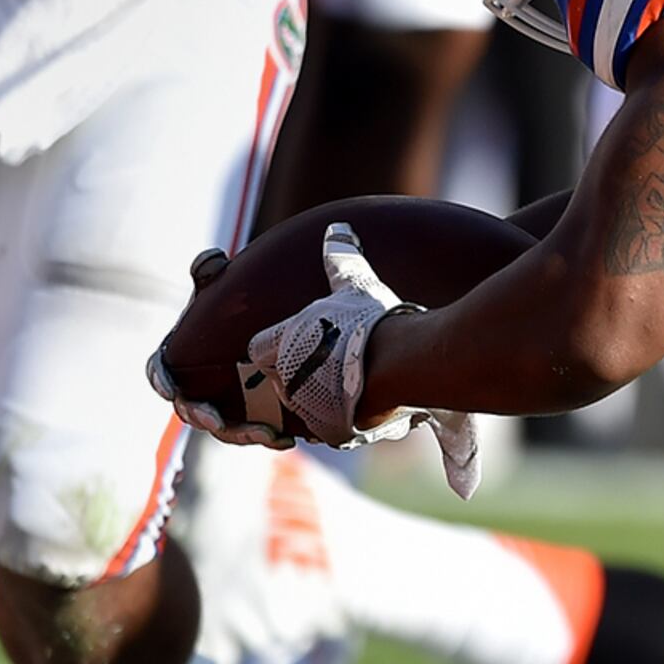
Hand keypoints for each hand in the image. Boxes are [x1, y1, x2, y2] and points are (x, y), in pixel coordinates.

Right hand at [150, 246, 279, 448]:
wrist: (270, 325)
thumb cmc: (230, 310)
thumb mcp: (220, 289)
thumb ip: (210, 273)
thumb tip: (211, 258)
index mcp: (179, 358)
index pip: (160, 371)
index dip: (161, 378)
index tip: (169, 385)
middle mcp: (197, 388)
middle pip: (190, 408)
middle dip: (201, 415)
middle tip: (216, 418)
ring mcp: (223, 406)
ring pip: (225, 427)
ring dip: (241, 433)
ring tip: (265, 434)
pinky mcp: (250, 417)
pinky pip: (254, 431)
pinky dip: (267, 436)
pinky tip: (287, 438)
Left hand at [239, 225, 419, 451]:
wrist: (403, 364)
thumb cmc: (371, 322)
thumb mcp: (355, 285)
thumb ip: (339, 260)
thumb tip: (338, 230)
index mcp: (277, 345)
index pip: (259, 348)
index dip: (276, 345)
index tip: (298, 342)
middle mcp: (282, 380)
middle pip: (280, 380)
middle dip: (301, 375)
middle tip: (331, 364)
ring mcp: (305, 410)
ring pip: (305, 407)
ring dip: (322, 399)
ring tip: (350, 387)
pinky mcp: (332, 432)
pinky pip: (331, 428)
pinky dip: (345, 420)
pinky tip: (367, 407)